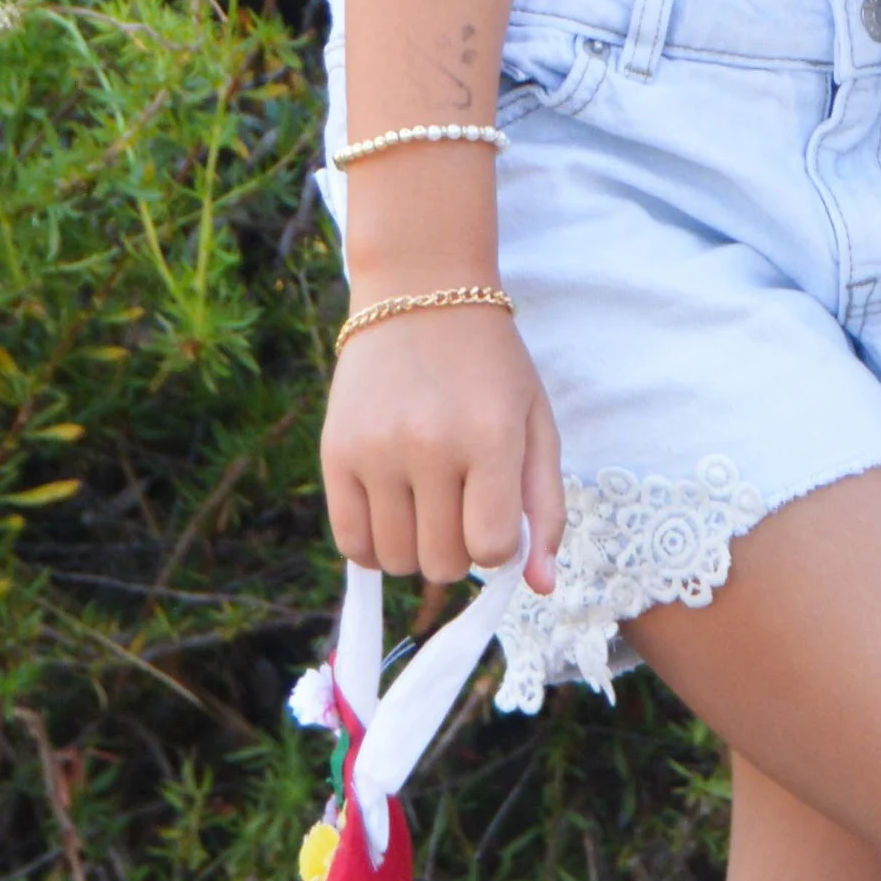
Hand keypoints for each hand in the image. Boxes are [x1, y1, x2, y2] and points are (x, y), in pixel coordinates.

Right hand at [321, 307, 565, 592]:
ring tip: (427, 504)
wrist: (420, 294)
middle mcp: (429, 446)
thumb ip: (546, 507)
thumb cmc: (490, 366)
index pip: (490, 548)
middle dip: (459, 549)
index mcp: (490, 437)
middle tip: (461, 506)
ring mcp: (375, 450)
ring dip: (417, 549)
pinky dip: (375, 545)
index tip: (495, 516)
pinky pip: (350, 543)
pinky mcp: (334, 452)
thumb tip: (542, 587)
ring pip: (395, 561)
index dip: (498, 547)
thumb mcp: (535, 422)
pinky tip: (393, 510)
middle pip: (442, 563)